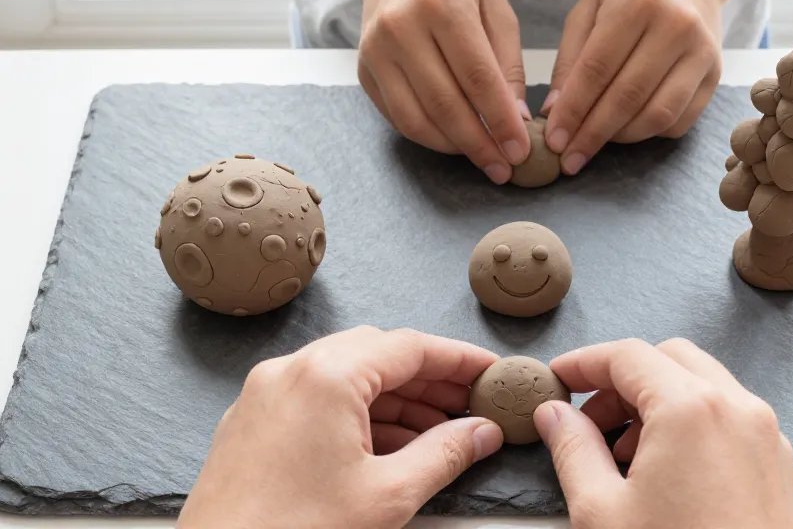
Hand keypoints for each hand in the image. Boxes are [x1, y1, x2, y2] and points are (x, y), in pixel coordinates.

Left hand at [177, 326, 502, 528]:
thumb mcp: (388, 496)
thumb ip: (444, 455)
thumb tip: (481, 433)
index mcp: (326, 376)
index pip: (410, 347)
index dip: (458, 359)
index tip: (490, 372)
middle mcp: (290, 371)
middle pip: (378, 354)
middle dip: (428, 378)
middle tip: (470, 403)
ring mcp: (265, 394)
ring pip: (347, 375)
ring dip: (396, 398)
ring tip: (438, 432)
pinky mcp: (252, 421)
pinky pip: (317, 398)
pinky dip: (359, 413)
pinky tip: (389, 445)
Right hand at [345, 0, 529, 183]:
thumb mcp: (494, 8)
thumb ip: (508, 64)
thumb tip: (517, 121)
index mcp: (443, 6)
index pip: (477, 78)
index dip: (501, 121)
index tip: (521, 150)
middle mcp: (402, 28)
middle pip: (445, 105)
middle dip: (479, 145)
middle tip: (503, 168)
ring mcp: (376, 51)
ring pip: (416, 120)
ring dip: (453, 148)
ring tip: (481, 157)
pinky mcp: (363, 70)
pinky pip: (397, 118)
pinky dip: (428, 137)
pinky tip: (453, 141)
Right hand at [534, 338, 792, 528]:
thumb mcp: (601, 511)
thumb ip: (572, 448)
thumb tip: (555, 415)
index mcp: (691, 409)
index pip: (628, 356)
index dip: (584, 362)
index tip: (558, 378)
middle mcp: (739, 411)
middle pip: (670, 360)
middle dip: (623, 381)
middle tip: (588, 420)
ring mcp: (768, 439)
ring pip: (705, 387)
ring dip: (659, 403)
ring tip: (624, 456)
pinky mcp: (780, 470)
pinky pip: (732, 422)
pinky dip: (694, 426)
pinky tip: (666, 474)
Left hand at [542, 0, 737, 174]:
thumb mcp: (590, 8)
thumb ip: (570, 59)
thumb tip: (554, 113)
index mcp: (636, 3)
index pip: (596, 70)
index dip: (572, 111)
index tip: (554, 140)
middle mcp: (675, 27)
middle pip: (626, 97)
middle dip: (592, 135)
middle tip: (569, 159)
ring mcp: (701, 52)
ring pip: (657, 115)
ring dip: (621, 138)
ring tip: (595, 141)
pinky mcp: (716, 74)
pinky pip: (680, 121)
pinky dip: (649, 133)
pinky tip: (628, 128)